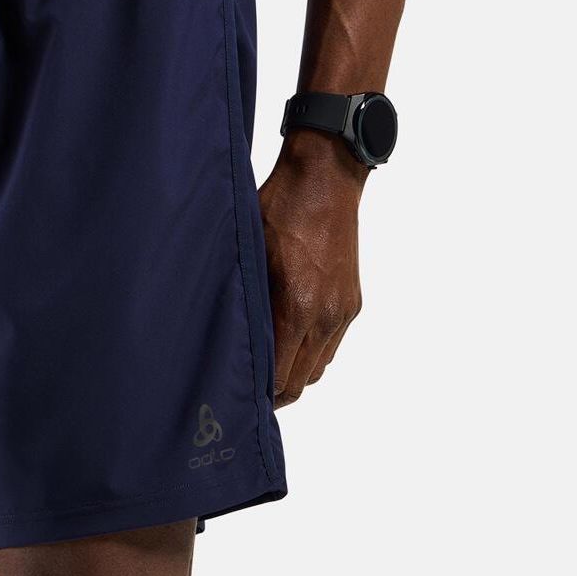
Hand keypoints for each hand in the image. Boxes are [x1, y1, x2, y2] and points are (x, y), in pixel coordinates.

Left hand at [259, 141, 365, 407]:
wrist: (326, 177)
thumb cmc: (279, 208)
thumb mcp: (246, 254)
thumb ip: (243, 304)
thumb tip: (224, 342)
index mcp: (297, 308)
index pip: (279, 378)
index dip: (258, 396)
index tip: (235, 398)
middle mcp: (325, 317)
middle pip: (300, 382)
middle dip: (274, 392)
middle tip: (247, 392)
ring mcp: (342, 311)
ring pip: (317, 368)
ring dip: (293, 373)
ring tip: (267, 367)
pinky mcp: (352, 303)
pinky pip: (330, 347)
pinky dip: (310, 353)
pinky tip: (288, 341)